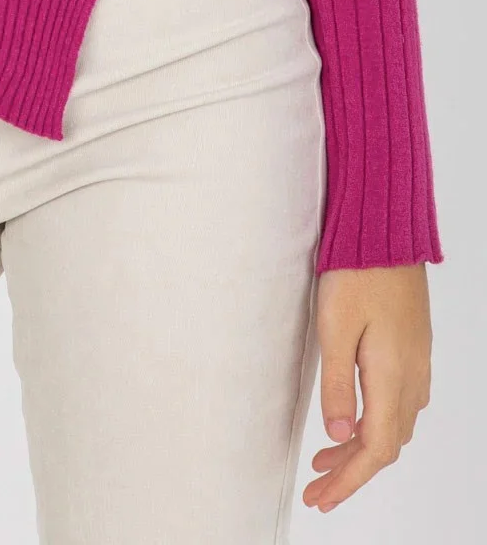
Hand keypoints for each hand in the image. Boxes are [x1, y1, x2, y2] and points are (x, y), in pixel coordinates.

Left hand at [303, 263, 432, 512]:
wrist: (386, 233)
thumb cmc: (356, 272)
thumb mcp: (334, 327)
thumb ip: (336, 384)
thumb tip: (338, 435)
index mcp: (392, 378)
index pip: (374, 450)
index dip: (348, 480)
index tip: (320, 498)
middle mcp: (412, 378)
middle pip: (386, 445)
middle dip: (351, 472)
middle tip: (315, 488)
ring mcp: (416, 364)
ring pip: (393, 426)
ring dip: (361, 449)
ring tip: (324, 458)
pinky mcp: (412, 350)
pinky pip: (399, 404)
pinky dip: (374, 424)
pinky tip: (351, 419)